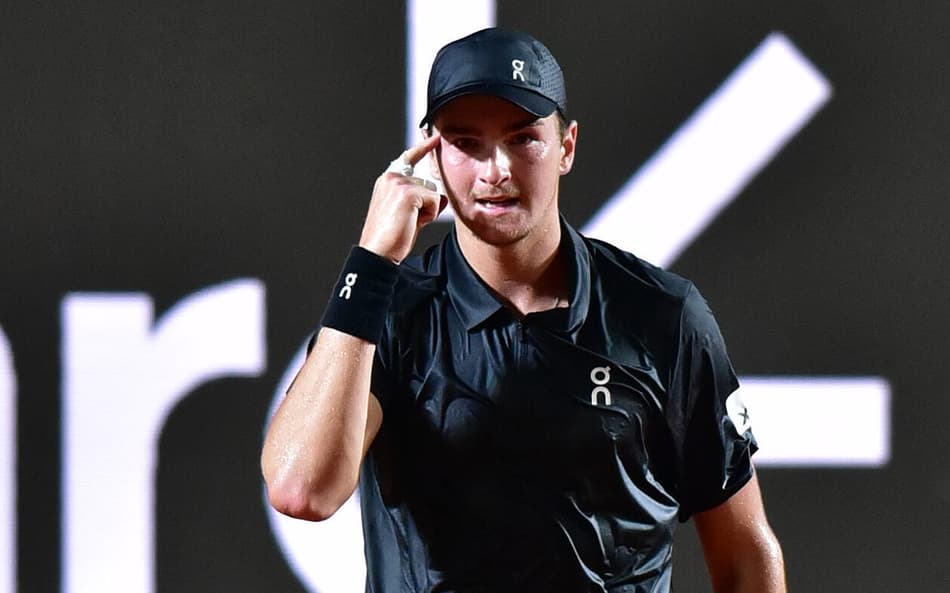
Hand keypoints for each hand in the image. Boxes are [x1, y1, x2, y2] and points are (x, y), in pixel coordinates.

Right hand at [359, 134, 446, 263]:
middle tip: (408, 222)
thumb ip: (421, 200)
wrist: (377, 252)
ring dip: (428, 212)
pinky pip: (436, 201)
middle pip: (429, 185)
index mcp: (387, 181)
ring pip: (433, 194)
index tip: (434, 137)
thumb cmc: (391, 237)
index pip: (408, 159)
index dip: (423, 148)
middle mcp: (391, 178)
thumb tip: (441, 197)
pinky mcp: (408, 193)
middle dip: (427, 206)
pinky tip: (412, 223)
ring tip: (408, 223)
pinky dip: (429, 216)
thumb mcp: (406, 214)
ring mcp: (399, 183)